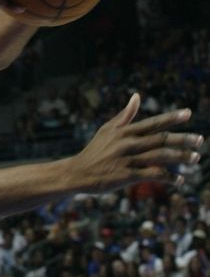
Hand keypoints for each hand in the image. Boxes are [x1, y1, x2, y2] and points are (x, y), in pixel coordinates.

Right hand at [72, 93, 200, 191]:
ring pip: (160, 156)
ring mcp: (127, 159)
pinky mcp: (126, 175)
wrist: (78, 172)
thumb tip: (137, 96)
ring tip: (196, 158)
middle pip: (161, 139)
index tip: (188, 113)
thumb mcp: (107, 129)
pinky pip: (153, 175)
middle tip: (200, 139)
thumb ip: (125, 115)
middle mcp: (127, 143)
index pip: (153, 122)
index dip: (171, 118)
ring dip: (180, 157)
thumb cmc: (95, 150)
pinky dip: (169, 177)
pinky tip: (180, 180)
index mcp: (124, 131)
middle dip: (182, 139)